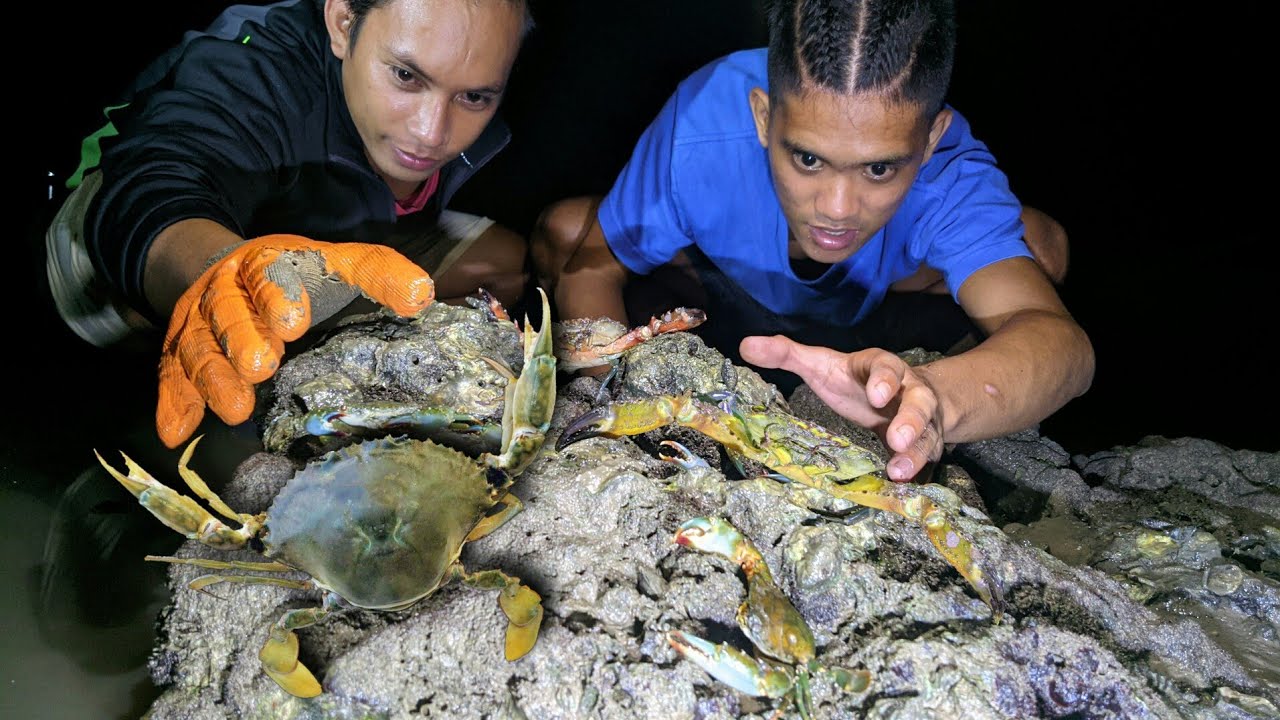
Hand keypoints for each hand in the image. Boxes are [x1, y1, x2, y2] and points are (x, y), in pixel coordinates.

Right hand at [157, 235, 434, 447]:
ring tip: (236, 409)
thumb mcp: (340, 264)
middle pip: (229, 313)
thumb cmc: (302, 277)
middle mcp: (227, 291)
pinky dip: (172, 405)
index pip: (272, 275)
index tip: (295, 322)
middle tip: (263, 366)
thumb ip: (379, 275)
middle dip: (244, 339)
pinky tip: (176, 434)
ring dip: (214, 378)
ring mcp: (198, 322)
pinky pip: (170, 378)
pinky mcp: (178, 352)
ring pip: (198, 348)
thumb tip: (421, 296)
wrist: (229, 268)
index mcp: (269, 264)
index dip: (279, 296)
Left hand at [740, 335, 942, 481]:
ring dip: (916, 453)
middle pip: (919, 402)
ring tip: (899, 472)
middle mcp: (909, 393)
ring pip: (927, 436)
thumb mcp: (823, 365)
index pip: (888, 367)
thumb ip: (788, 354)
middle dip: (912, 420)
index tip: (877, 395)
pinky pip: (926, 460)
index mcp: (883, 369)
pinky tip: (904, 485)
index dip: (885, 380)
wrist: (904, 394)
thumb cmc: (858, 381)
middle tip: (897, 438)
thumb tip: (746, 345)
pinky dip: (917, 472)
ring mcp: (921, 422)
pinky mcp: (923, 446)